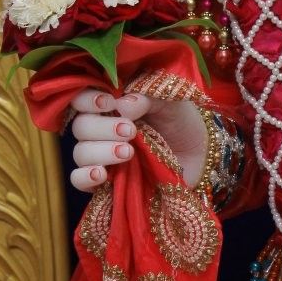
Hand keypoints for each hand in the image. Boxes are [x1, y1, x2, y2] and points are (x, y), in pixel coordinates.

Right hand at [69, 87, 206, 192]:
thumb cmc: (183, 123)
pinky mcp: (107, 183)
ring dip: (100, 152)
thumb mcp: (172, 102)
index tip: (108, 103)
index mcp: (112, 105)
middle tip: (130, 131)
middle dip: (103, 128)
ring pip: (81, 153)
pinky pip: (79, 181)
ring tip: (129, 152)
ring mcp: (102, 157)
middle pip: (81, 127)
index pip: (82, 99)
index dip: (88, 100)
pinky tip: (101, 175)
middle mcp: (101, 130)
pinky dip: (85, 178)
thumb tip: (122, 104)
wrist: (202, 157)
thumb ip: (148, 98)